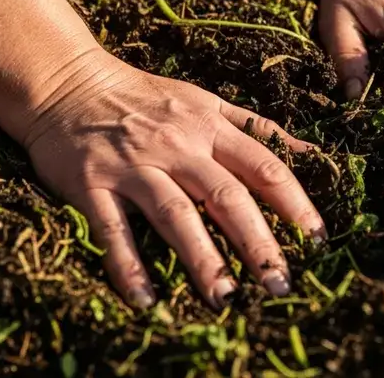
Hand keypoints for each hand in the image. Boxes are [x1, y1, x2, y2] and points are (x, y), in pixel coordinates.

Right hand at [21, 50, 323, 310]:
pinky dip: (128, 266)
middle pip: (227, 196)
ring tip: (225, 298)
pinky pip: (112, 230)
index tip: (317, 240)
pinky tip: (145, 300)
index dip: (295, 204)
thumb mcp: (206, 101)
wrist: (66, 83)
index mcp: (209, 126)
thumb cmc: (144, 97)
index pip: (264, 167)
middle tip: (280, 284)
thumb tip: (313, 152)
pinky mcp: (92, 184)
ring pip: (176, 215)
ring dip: (202, 259)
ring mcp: (134, 166)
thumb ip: (256, 128)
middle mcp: (177, 145)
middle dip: (258, 243)